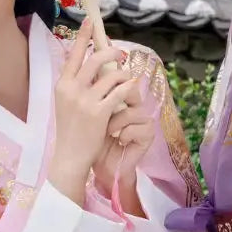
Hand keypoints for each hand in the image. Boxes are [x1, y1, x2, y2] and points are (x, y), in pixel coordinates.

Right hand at [49, 19, 139, 203]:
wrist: (70, 157)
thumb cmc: (71, 131)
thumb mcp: (66, 103)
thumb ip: (76, 85)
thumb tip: (92, 67)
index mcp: (62, 85)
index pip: (73, 54)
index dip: (83, 36)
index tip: (90, 21)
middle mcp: (71, 89)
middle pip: (96, 58)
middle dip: (111, 52)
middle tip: (120, 55)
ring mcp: (85, 100)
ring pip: (112, 75)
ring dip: (124, 75)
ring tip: (127, 81)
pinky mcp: (99, 112)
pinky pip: (120, 92)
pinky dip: (128, 89)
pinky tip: (132, 91)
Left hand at [93, 84, 154, 211]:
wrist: (102, 166)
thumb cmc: (94, 139)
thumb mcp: (89, 113)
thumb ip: (91, 91)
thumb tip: (83, 65)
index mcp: (122, 97)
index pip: (121, 78)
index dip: (114, 78)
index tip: (102, 76)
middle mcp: (135, 105)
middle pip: (131, 89)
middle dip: (113, 99)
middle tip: (100, 109)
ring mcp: (143, 120)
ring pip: (131, 110)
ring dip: (115, 122)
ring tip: (107, 131)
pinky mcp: (148, 135)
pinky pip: (136, 126)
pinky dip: (124, 134)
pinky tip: (118, 140)